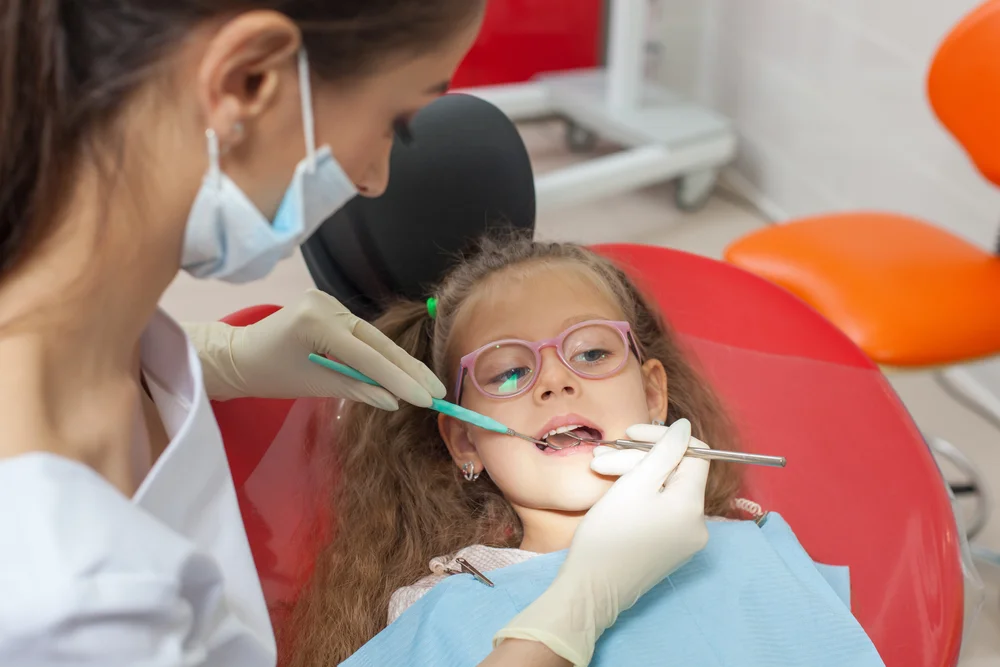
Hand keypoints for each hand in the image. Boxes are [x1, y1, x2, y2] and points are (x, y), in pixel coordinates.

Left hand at [184, 290, 445, 408]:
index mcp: (316, 323)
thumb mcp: (313, 386)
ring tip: (427, 384)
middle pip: (377, 342)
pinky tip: (402, 370)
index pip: (367, 355)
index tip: (427, 398)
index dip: (400, 379)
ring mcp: (328, 301)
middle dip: (409, 368)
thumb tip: (394, 402)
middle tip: (438, 388)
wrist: (239, 356)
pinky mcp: (329, 306)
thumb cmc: (270, 375)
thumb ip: (356, 390)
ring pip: (372, 337)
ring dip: (398, 362)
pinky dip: (379, 353)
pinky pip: (361, 333)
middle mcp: (325, 305)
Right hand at [494, 420, 709, 665]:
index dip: (663, 438)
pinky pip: (661, 510)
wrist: (592, 588)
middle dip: (638, 458)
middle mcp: (698, 524)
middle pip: (675, 472)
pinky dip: (639, 495)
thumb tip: (685, 428)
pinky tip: (613, 491)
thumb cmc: (610, 534)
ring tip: (598, 470)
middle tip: (601, 457)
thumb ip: (664, 451)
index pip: (694, 454)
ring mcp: (685, 539)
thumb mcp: (635, 483)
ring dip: (634, 474)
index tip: (630, 432)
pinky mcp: (670, 549)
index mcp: (693, 506)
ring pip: (665, 489)